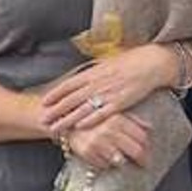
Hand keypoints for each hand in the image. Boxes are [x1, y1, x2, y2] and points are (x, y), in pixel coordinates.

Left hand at [41, 45, 173, 134]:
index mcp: (93, 72)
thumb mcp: (107, 63)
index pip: (69, 85)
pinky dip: (89, 121)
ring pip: (82, 109)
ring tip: (55, 129)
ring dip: (67, 120)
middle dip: (55, 111)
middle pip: (71, 99)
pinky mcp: (119, 103)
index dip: (55, 94)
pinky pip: (101, 114)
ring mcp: (107, 94)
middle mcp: (97, 83)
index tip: (44, 102)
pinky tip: (79, 127)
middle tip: (42, 119)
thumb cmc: (130, 62)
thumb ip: (94, 71)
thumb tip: (83, 76)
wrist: (150, 63)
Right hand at [63, 113, 151, 169]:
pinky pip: (104, 165)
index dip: (147, 148)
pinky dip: (107, 164)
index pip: (142, 137)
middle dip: (142, 160)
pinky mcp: (88, 152)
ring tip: (123, 160)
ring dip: (123, 162)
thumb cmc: (92, 115)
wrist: (65, 119)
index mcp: (118, 118)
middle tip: (143, 164)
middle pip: (136, 151)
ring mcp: (99, 142)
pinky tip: (105, 158)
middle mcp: (110, 131)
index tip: (148, 153)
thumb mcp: (113, 111)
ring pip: (120, 160)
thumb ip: (133, 119)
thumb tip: (150, 128)